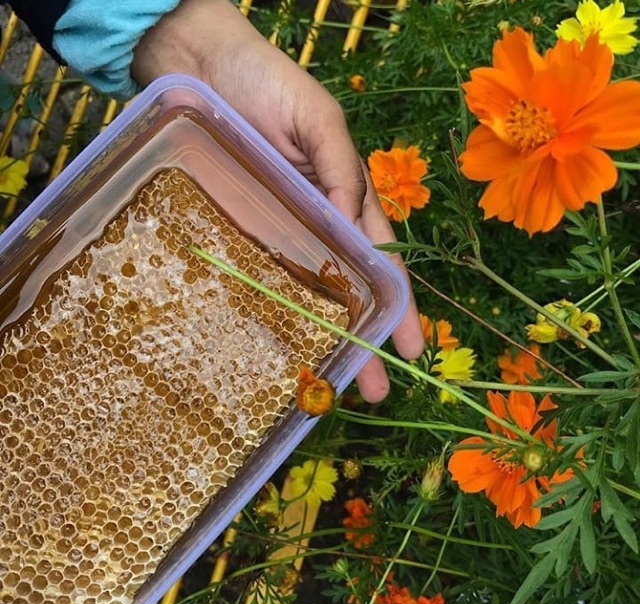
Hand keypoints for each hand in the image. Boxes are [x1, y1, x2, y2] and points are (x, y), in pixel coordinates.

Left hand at [131, 0, 423, 400]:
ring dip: (323, 339)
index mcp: (346, 200)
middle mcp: (316, 227)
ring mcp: (277, 234)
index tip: (414, 348)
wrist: (201, 68)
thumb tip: (354, 225)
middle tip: (377, 392)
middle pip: (349, 292)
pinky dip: (274, 311)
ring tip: (332, 385)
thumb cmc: (267, 85)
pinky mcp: (239, 232)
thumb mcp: (318, 121)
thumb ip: (340, 171)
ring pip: (307, 295)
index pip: (382, 262)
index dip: (401, 305)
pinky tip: (279, 345)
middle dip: (367, 340)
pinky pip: (259, 276)